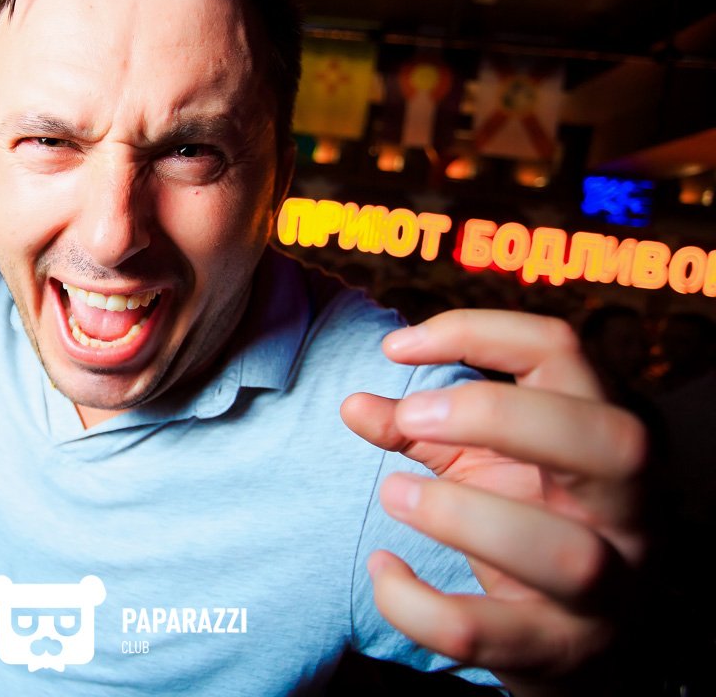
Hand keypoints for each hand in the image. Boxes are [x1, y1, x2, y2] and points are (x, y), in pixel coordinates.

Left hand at [340, 309, 646, 695]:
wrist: (573, 641)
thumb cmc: (527, 522)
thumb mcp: (478, 461)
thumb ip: (418, 427)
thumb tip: (354, 405)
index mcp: (605, 430)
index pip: (563, 350)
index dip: (474, 332)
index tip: (395, 347)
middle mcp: (630, 505)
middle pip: (611, 442)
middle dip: (498, 417)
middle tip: (411, 417)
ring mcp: (610, 586)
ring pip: (567, 554)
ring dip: (462, 515)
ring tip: (393, 494)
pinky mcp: (561, 652)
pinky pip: (490, 636)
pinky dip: (419, 607)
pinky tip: (383, 571)